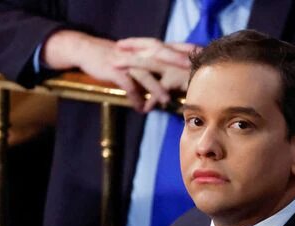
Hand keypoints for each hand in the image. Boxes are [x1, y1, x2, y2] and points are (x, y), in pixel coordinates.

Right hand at [42, 32, 194, 111]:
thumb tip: (171, 85)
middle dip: (178, 62)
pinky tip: (141, 109)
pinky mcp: (116, 69)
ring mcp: (128, 61)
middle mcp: (141, 53)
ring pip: (146, 74)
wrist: (89, 52)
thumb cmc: (118, 60)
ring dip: (156, 88)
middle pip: (163, 56)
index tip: (204, 58)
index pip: (172, 48)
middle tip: (192, 72)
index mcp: (149, 50)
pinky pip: (128, 84)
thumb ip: (155, 70)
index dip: (188, 52)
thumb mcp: (138, 62)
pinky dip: (135, 97)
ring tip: (166, 102)